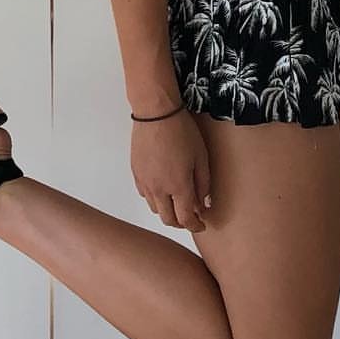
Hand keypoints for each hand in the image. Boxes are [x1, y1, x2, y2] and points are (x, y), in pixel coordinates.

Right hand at [130, 111, 211, 231]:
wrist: (156, 113)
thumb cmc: (181, 131)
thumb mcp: (201, 157)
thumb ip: (203, 184)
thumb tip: (203, 203)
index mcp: (178, 186)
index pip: (186, 218)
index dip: (196, 226)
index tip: (202, 225)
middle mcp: (158, 189)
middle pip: (168, 219)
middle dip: (181, 223)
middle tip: (191, 217)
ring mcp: (144, 182)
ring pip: (155, 209)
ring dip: (167, 211)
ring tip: (177, 201)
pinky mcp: (135, 173)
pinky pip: (145, 194)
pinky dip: (155, 198)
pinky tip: (163, 187)